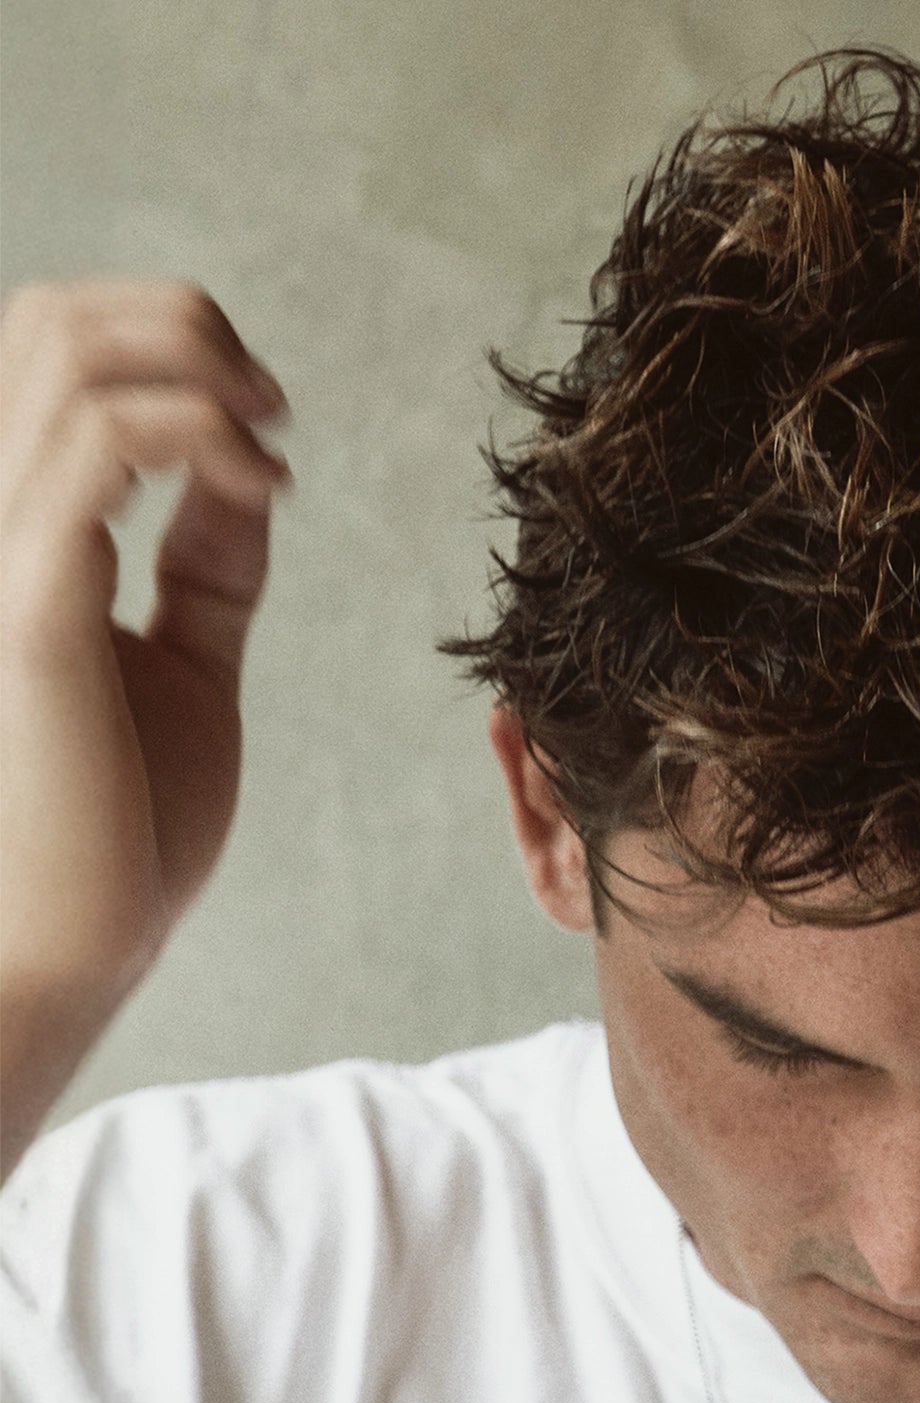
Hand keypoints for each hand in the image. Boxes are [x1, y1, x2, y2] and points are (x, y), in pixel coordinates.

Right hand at [0, 280, 286, 1171]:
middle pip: (50, 321)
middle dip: (185, 323)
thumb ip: (204, 568)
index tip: (263, 418)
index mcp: (16, 529)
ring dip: (201, 367)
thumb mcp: (184, 665)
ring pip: (67, 357)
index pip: (48, 351)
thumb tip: (245, 475)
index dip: (163, 340)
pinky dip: (200, 435)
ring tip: (273, 440)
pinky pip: (99, 449)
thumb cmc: (120, 823)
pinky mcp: (28, 609)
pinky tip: (263, 488)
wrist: (78, 943)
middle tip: (273, 408)